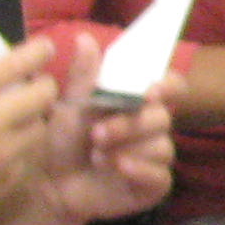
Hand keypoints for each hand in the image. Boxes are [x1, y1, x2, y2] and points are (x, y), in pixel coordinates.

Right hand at [0, 40, 63, 224]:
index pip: (13, 64)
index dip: (37, 52)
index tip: (46, 48)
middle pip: (43, 94)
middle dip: (44, 88)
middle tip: (37, 89)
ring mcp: (2, 153)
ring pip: (40, 127)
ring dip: (32, 121)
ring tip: (15, 124)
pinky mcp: (8, 179)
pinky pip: (28, 157)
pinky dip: (20, 151)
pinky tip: (1, 154)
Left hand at [36, 72, 172, 221]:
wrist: (51, 183)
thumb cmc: (64, 140)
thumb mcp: (70, 106)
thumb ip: (83, 75)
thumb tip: (85, 38)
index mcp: (139, 103)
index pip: (172, 87)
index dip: (168, 86)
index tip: (150, 92)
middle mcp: (152, 128)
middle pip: (162, 118)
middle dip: (129, 125)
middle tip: (97, 134)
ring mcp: (155, 157)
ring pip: (161, 147)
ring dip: (127, 148)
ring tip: (96, 157)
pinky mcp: (153, 185)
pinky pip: (159, 175)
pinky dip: (139, 170)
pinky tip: (118, 167)